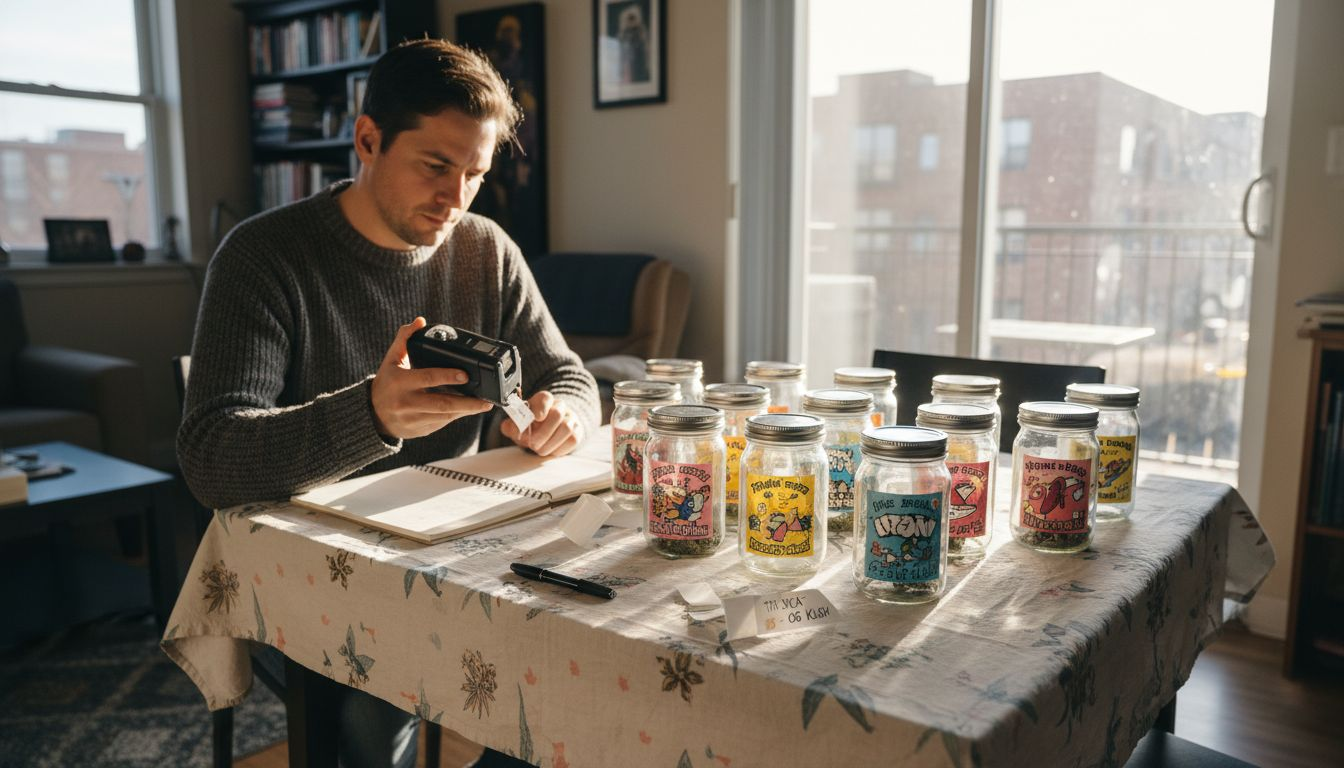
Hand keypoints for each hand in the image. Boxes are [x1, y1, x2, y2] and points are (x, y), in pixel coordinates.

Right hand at [369, 317, 492, 439]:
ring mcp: (412, 419)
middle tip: (486, 400)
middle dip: (467, 403)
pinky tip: (468, 410)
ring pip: (444, 416)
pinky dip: (456, 416)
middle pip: (441, 403)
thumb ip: (405, 338)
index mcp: (399, 382)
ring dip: (466, 411)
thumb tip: (420, 322)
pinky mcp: (420, 430)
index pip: (428, 378)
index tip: (466, 375)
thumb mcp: (392, 359)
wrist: (373, 414)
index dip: (448, 377)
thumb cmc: (387, 382)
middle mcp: (405, 403)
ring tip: (484, 404)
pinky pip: (442, 424)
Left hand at [501, 391, 583, 456]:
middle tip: (532, 444)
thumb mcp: (518, 425)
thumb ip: (511, 426)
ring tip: (539, 450)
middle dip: (543, 433)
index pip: (544, 398)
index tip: (536, 418)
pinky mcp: (577, 431)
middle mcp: (559, 406)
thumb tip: (511, 428)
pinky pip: (572, 440)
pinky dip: (559, 448)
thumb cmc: (531, 427)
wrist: (547, 431)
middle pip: (557, 414)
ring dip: (550, 443)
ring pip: (566, 428)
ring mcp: (570, 418)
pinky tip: (550, 450)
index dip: (540, 408)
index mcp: (543, 400)